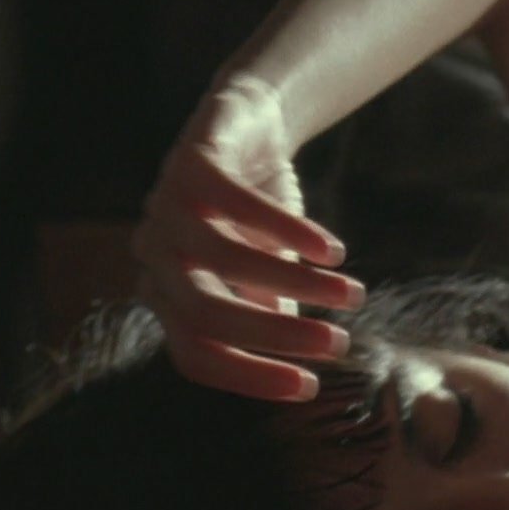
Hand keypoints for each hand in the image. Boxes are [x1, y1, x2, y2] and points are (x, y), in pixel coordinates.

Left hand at [132, 74, 363, 401]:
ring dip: (294, 281)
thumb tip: (301, 370)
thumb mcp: (264, 273)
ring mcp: (165, 207)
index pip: (194, 354)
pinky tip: (332, 250)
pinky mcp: (191, 162)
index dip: (247, 376)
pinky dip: (289, 230)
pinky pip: (238, 203)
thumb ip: (270, 313)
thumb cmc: (254, 213)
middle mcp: (156, 256)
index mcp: (165, 295)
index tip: (309, 387)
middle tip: (336, 346)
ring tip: (352, 294)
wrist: (248, 122)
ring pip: (222, 259)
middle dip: (274, 335)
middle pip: (202, 312)